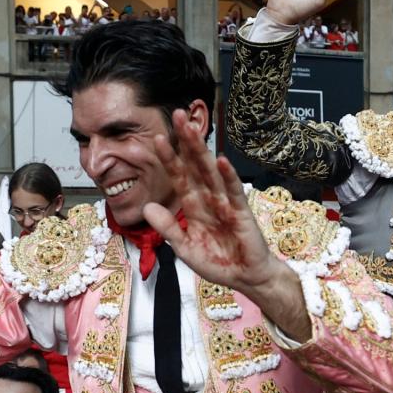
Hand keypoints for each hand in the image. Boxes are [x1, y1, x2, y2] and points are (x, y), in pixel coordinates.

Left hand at [145, 110, 288, 295]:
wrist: (245, 277)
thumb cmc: (217, 261)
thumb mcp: (185, 248)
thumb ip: (167, 228)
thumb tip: (148, 207)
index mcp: (193, 205)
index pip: (179, 177)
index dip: (169, 158)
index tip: (158, 138)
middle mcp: (208, 198)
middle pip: (195, 165)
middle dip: (186, 141)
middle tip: (178, 115)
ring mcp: (225, 202)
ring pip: (211, 171)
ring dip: (202, 150)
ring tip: (193, 129)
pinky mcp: (241, 211)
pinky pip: (233, 191)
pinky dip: (228, 176)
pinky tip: (221, 161)